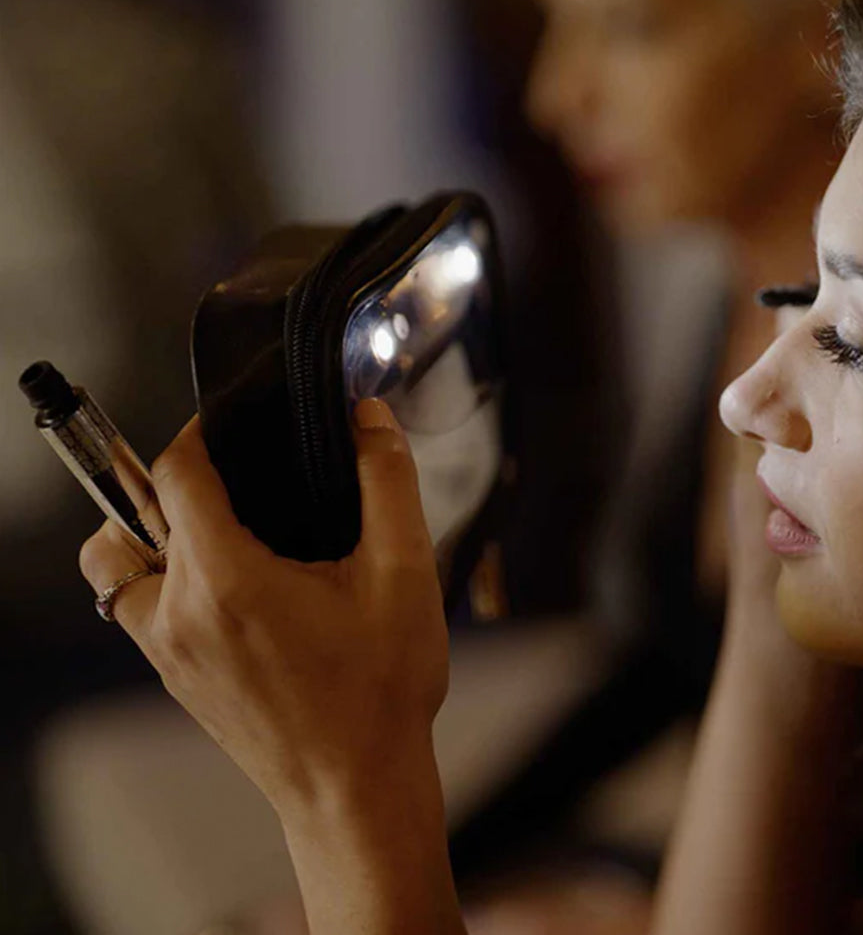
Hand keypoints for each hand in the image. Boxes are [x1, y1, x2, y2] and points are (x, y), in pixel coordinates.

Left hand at [79, 399, 448, 818]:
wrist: (355, 786)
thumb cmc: (380, 691)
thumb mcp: (404, 572)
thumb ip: (387, 482)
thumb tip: (368, 419)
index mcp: (227, 580)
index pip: (174, 473)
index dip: (200, 433)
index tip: (231, 424)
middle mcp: (178, 614)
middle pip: (134, 509)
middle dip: (182, 479)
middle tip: (240, 479)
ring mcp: (166, 650)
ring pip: (114, 563)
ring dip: (148, 530)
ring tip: (216, 530)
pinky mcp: (172, 675)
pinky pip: (132, 604)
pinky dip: (156, 575)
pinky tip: (225, 582)